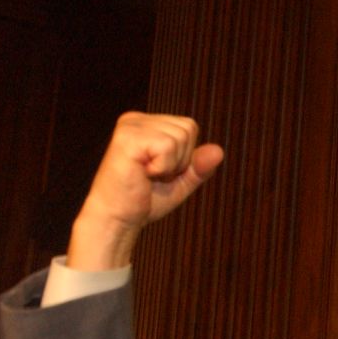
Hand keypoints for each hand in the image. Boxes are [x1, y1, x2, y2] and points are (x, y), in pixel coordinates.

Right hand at [69, 111, 224, 269]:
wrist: (118, 219)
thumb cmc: (144, 200)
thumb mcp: (181, 181)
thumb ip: (199, 165)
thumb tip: (219, 150)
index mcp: (146, 124)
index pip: (189, 127)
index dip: (185, 156)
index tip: (160, 171)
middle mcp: (136, 119)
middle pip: (188, 128)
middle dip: (180, 160)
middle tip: (153, 175)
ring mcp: (130, 126)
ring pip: (180, 136)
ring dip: (170, 165)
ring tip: (146, 175)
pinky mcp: (127, 138)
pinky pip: (168, 146)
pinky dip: (162, 167)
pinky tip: (142, 174)